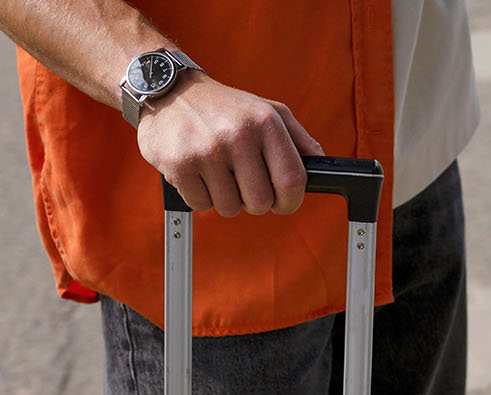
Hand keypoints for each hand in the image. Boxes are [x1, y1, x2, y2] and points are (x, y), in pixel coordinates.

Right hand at [137, 71, 324, 216]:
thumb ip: (298, 140)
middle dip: (252, 200)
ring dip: (224, 198)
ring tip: (215, 171)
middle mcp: (238, 135)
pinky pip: (201, 206)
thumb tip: (321, 165)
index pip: (292, 183)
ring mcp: (208, 151)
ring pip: (229, 209)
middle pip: (260, 204)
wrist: (169, 89)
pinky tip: (196, 171)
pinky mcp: (180, 165)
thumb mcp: (267, 112)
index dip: (290, 202)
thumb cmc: (225, 109)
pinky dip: (200, 195)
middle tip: (240, 180)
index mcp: (266, 123)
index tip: (282, 202)